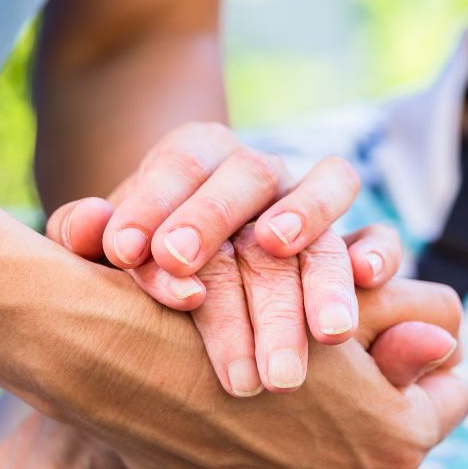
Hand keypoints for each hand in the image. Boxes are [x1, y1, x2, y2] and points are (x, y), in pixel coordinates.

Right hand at [43, 261, 467, 468]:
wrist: (134, 365)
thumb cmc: (238, 320)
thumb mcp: (328, 316)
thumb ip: (403, 339)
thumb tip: (448, 346)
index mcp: (396, 441)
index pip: (451, 398)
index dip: (427, 362)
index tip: (401, 342)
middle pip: (390, 441)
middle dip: (372, 407)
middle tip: (337, 365)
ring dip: (319, 439)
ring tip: (282, 392)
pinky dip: (271, 467)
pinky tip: (240, 425)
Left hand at [45, 122, 402, 394]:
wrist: (198, 268)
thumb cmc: (150, 258)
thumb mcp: (113, 246)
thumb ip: (90, 234)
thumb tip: (89, 230)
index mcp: (200, 157)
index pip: (181, 161)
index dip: (156, 202)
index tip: (130, 255)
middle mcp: (260, 172)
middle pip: (247, 178)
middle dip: (215, 225)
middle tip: (188, 286)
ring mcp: (310, 202)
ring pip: (323, 202)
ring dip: (311, 251)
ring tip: (302, 311)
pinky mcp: (352, 241)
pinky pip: (377, 236)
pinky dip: (377, 252)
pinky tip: (365, 281)